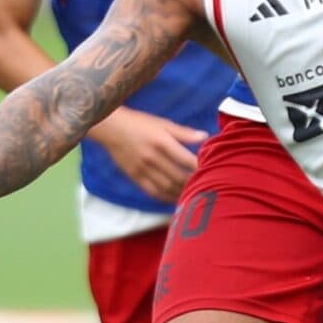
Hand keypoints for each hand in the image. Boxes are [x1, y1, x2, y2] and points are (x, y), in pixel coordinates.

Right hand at [89, 109, 208, 201]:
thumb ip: (184, 133)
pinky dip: (166, 197)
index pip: (186, 159)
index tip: (212, 171)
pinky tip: (176, 198)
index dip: (200, 168)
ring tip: (194, 194)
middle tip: (206, 186)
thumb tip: (205, 136)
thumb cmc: (140, 123)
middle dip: (193, 183)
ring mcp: (142, 169)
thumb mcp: (163, 123)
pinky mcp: (134, 177)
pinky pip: (153, 192)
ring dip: (182, 192)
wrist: (111, 128)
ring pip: (167, 187)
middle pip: (178, 177)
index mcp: (162, 141)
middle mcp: (152, 157)